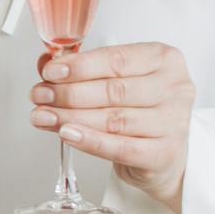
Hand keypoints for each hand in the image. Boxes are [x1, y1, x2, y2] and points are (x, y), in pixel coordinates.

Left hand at [30, 41, 195, 211]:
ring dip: (71, 117)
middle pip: (113, 90)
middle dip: (69, 93)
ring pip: (113, 119)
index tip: (50, 72)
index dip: (79, 66)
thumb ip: (83, 70)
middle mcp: (174, 88)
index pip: (116, 59)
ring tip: (44, 116)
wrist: (162, 154)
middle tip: (40, 96)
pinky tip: (67, 134)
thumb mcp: (116, 81)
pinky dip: (89, 141)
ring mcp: (174, 121)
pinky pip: (120, 147)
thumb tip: (46, 63)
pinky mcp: (165, 153)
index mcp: (164, 59)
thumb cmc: (139, 110)